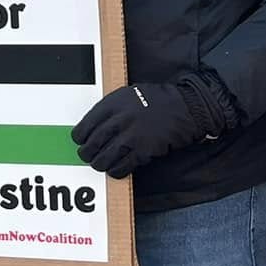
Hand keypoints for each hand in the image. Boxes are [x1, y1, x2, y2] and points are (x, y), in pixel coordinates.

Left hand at [72, 77, 220, 178]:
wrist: (186, 107)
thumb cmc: (159, 99)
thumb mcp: (130, 93)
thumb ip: (112, 108)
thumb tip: (96, 124)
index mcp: (113, 104)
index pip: (85, 126)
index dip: (80, 138)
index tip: (81, 141)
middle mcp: (119, 120)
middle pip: (91, 145)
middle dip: (87, 154)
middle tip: (89, 156)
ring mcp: (131, 137)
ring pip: (103, 159)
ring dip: (100, 164)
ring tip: (101, 164)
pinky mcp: (142, 151)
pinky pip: (121, 167)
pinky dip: (116, 171)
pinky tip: (117, 169)